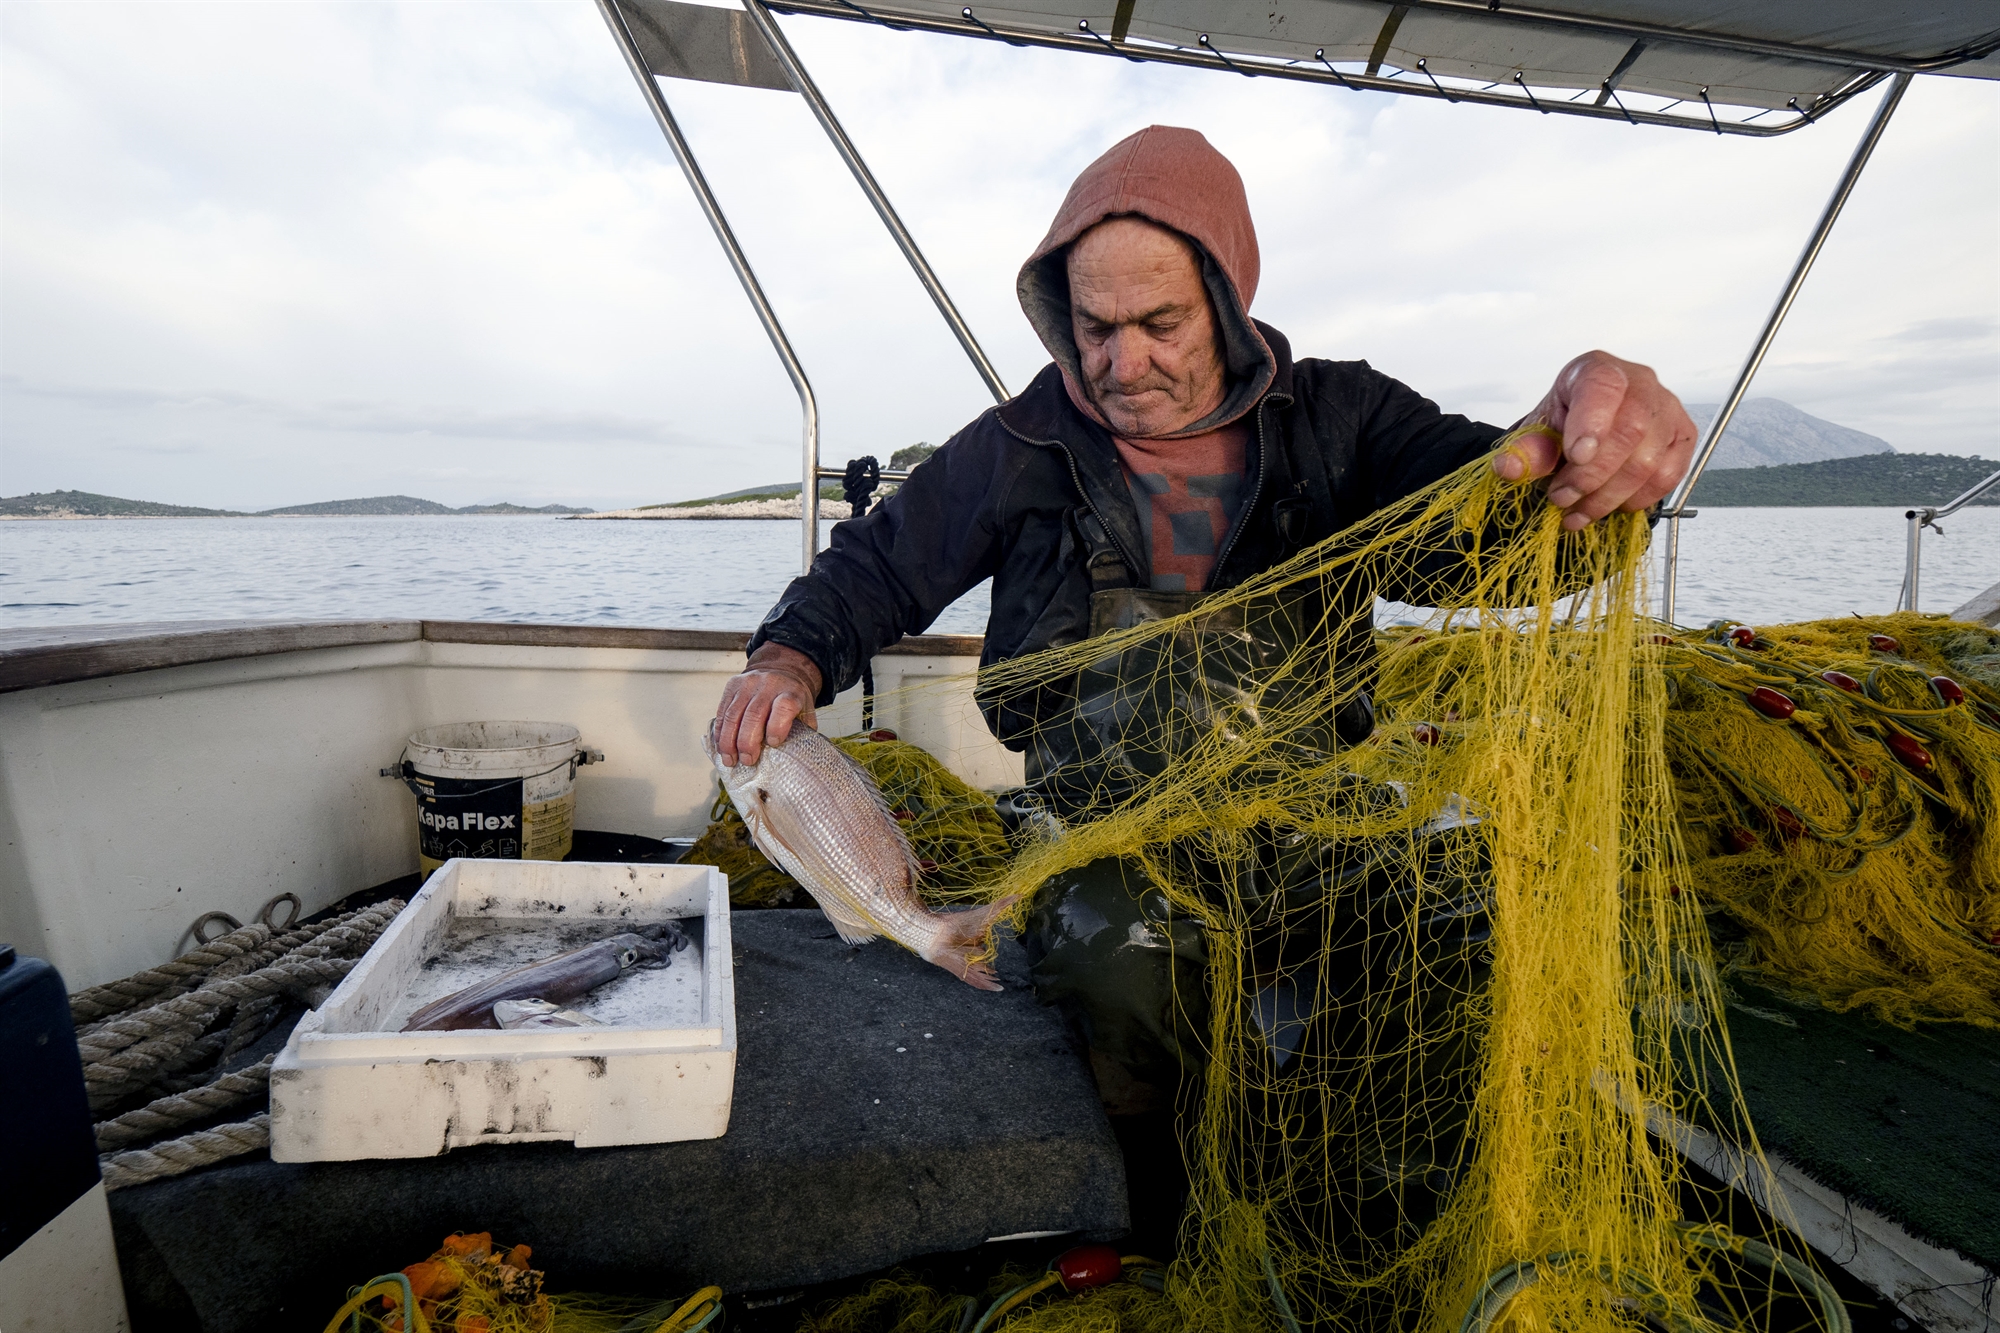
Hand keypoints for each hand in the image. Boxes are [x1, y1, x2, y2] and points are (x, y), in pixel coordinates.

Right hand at [712, 643, 821, 766]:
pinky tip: (722, 747)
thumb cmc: (792, 699)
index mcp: (790, 692)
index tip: (773, 744)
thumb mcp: (804, 712)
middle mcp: (768, 685)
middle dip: (747, 742)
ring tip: (730, 760)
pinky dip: (720, 732)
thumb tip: (792, 758)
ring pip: (733, 715)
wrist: (780, 671)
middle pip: (754, 715)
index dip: (777, 727)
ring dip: (729, 741)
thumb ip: (801, 732)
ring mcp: (748, 684)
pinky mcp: (732, 685)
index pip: (784, 707)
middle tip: (747, 760)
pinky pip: (722, 711)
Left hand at [1493, 350, 1698, 530]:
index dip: (1592, 424)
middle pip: (1630, 431)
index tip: (1575, 456)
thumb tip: (1509, 467)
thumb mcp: (1539, 432)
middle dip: (1592, 476)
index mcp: (1597, 370)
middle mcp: (1640, 382)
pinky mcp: (1682, 438)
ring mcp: (1667, 409)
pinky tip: (1610, 506)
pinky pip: (1667, 476)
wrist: (1589, 430)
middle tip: (1562, 498)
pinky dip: (1635, 500)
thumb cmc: (1566, 424)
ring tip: (1577, 511)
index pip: (1603, 387)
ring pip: (1648, 461)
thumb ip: (1527, 449)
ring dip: (1608, 497)